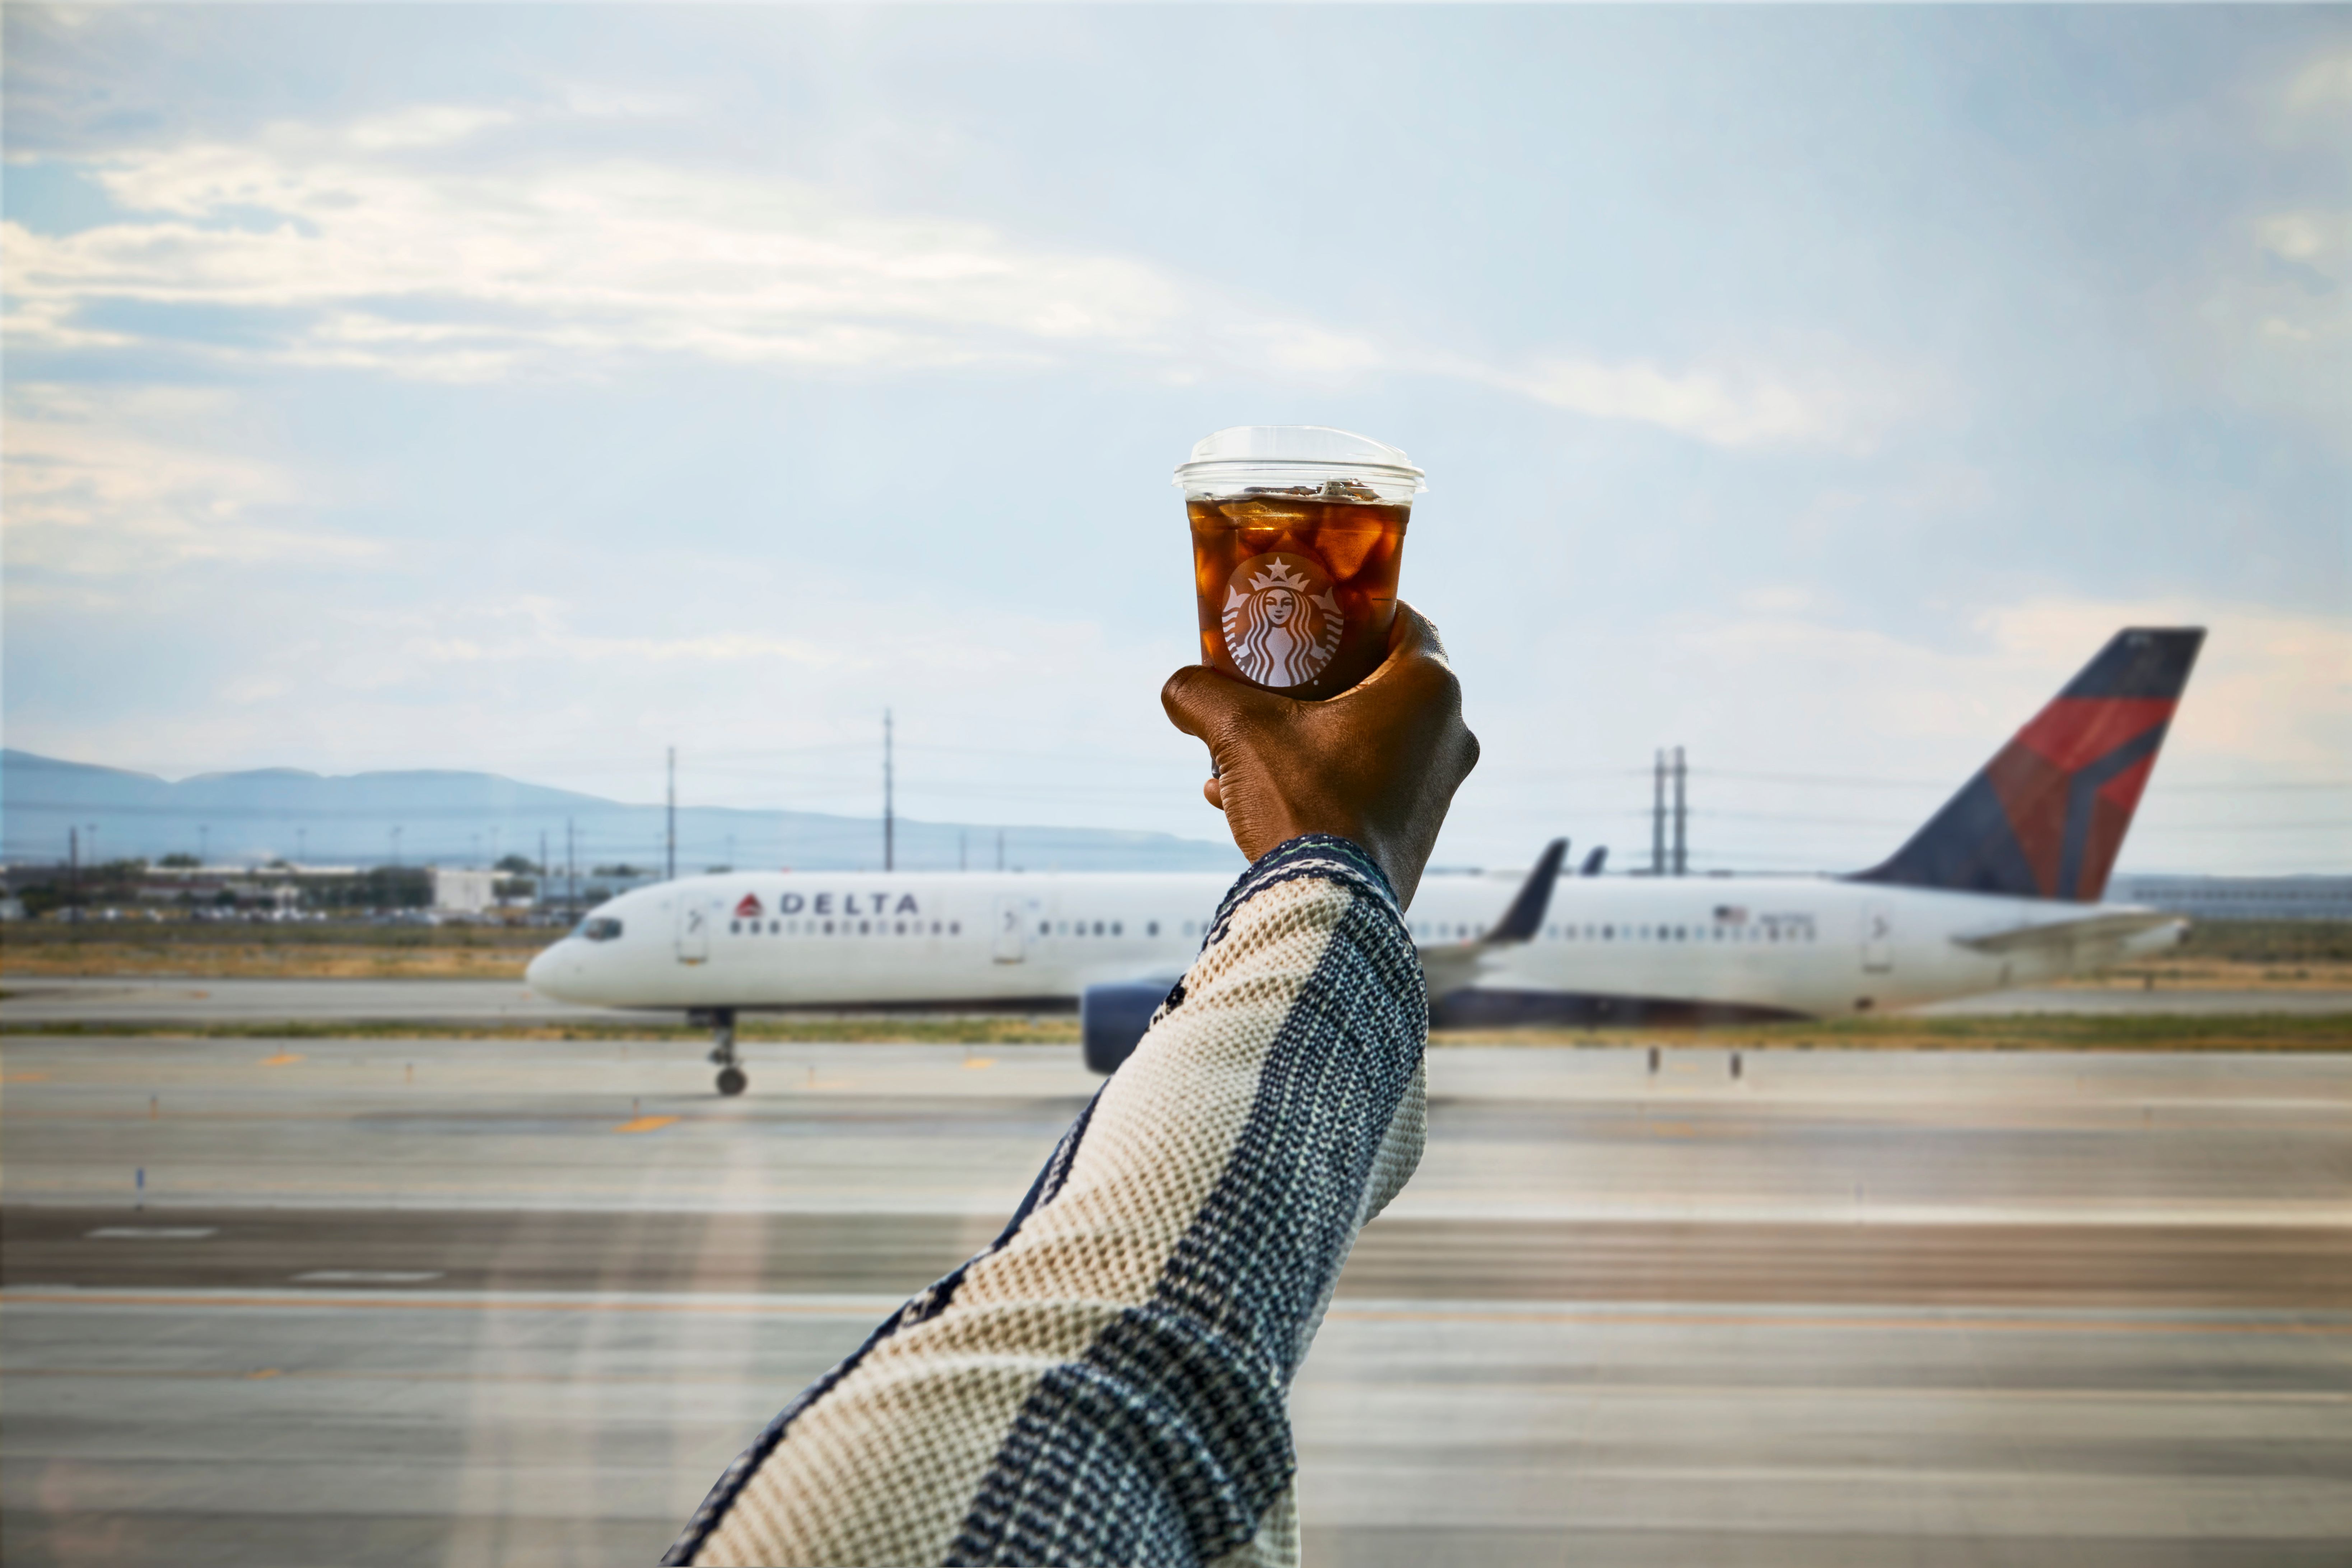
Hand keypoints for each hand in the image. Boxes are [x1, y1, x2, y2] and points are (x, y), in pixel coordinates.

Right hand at [1161, 603, 1477, 907]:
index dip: (1356, 611)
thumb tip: (1177, 688)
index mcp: (1430, 689)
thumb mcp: (1239, 732)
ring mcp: (1441, 786)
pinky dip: (1317, 779)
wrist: (1331, 911)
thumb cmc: (1302, 805)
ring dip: (1305, 737)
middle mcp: (1450, 733)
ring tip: (1240, 752)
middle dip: (1316, 682)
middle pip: (1379, 681)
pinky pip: (1367, 783)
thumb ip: (1201, 693)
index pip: (1404, 620)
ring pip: (1367, 737)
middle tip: (1269, 681)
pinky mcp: (1421, 829)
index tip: (1314, 616)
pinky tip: (1247, 797)